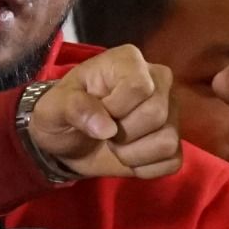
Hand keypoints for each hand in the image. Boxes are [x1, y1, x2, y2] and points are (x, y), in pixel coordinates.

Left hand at [26, 46, 180, 180]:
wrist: (68, 141)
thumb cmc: (62, 114)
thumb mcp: (53, 108)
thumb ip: (74, 108)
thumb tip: (106, 128)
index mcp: (129, 61)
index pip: (139, 87)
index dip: (114, 109)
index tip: (96, 112)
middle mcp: (159, 80)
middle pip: (156, 114)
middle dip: (121, 134)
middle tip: (104, 132)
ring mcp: (172, 110)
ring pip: (167, 140)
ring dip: (131, 153)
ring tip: (115, 143)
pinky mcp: (176, 140)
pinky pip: (172, 161)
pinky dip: (144, 167)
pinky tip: (129, 156)